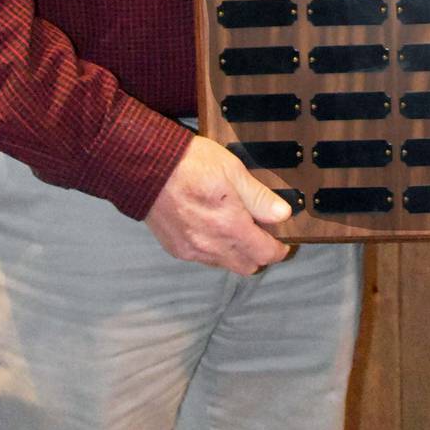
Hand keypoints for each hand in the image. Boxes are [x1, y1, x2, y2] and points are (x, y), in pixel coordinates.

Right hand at [145, 136, 291, 274]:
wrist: (146, 166)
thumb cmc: (190, 163)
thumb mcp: (233, 170)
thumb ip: (259, 197)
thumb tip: (283, 215)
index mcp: (230, 227)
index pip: (266, 254)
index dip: (279, 248)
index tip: (281, 237)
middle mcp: (211, 246)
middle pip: (247, 266)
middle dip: (258, 252)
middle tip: (259, 230)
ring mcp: (192, 250)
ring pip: (225, 264)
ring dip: (236, 252)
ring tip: (234, 226)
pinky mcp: (176, 248)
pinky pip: (204, 259)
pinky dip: (214, 249)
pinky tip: (211, 226)